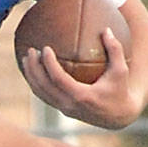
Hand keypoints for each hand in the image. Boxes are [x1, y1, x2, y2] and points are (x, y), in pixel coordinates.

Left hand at [19, 28, 144, 128]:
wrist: (118, 117)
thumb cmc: (120, 90)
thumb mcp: (121, 70)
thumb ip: (115, 50)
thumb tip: (106, 29)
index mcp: (81, 96)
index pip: (58, 79)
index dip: (49, 64)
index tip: (45, 48)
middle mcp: (69, 105)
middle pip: (44, 87)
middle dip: (34, 68)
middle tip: (31, 51)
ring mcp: (64, 109)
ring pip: (40, 93)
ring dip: (31, 76)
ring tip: (26, 59)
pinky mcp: (62, 110)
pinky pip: (44, 96)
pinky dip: (36, 83)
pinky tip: (33, 70)